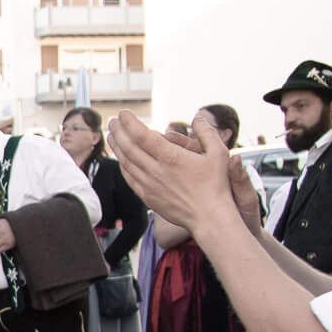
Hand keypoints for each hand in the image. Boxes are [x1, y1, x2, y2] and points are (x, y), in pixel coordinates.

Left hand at [109, 111, 238, 235]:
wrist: (209, 218)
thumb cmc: (216, 186)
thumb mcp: (219, 153)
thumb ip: (207, 132)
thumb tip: (198, 116)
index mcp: (171, 157)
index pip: (142, 135)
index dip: (130, 123)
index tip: (124, 114)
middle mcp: (156, 170)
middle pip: (129, 147)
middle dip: (119, 131)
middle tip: (113, 121)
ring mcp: (150, 185)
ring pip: (126, 163)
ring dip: (117, 147)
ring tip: (111, 135)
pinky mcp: (148, 197)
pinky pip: (130, 178)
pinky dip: (123, 166)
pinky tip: (121, 159)